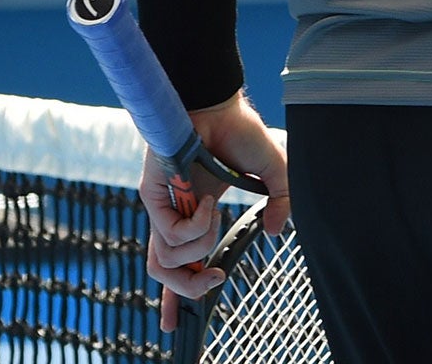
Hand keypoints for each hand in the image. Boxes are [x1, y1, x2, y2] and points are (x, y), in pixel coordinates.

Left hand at [138, 94, 288, 329]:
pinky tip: (210, 204)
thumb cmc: (240, 133)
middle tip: (215, 281)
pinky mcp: (152, 197)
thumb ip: (279, 202)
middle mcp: (172, 215)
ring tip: (215, 222)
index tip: (173, 325)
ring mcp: (160, 208)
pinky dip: (197, 228)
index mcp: (193, 214)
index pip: (178, 263)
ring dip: (198, 250)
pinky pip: (170, 235)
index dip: (174, 297)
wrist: (218, 106)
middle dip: (186, 291)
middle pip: (163, 272)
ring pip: (164, 261)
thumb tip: (274, 234)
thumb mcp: (273, 173)